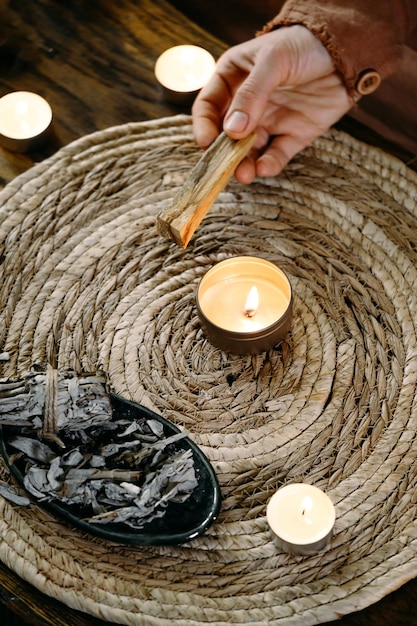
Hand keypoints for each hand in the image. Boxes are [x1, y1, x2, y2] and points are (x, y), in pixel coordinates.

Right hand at [192, 26, 354, 182]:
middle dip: (225, 153)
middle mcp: (247, 104)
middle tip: (225, 168)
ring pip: (249, 150)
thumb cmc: (303, 45)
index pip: (209, 107)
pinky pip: (276, 155)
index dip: (204, 126)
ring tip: (245, 175)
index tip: (207, 143)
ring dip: (244, 164)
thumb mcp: (273, 61)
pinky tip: (265, 168)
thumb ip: (252, 95)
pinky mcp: (292, 135)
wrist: (347, 52)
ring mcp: (269, 121)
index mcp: (232, 79)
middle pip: (227, 135)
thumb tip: (232, 130)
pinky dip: (269, 164)